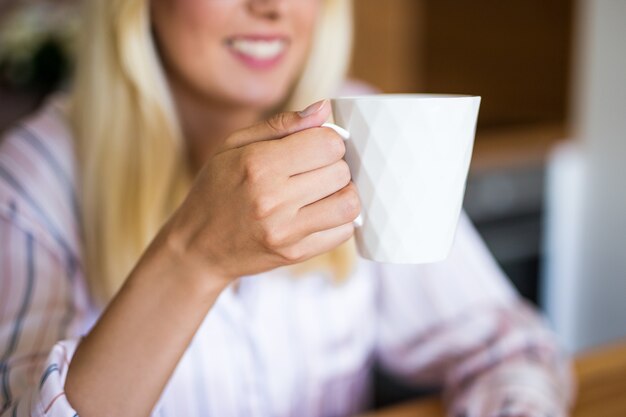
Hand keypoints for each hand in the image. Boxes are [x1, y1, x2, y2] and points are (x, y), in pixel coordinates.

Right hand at [163, 100, 359, 282]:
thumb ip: (282, 124)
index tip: (315, 147)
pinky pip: (343, 232)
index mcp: (258, 164)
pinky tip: (320, 213)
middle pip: (341, 172)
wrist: (198, 247)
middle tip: (316, 170)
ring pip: (349, 204)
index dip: (328, 140)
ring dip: (343, 193)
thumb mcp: (234, 146)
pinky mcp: (295, 254)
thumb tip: (325, 108)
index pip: (328, 144)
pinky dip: (340, 220)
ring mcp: (286, 231)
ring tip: (324, 191)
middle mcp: (273, 199)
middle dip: (335, 166)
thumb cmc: (217, 189)